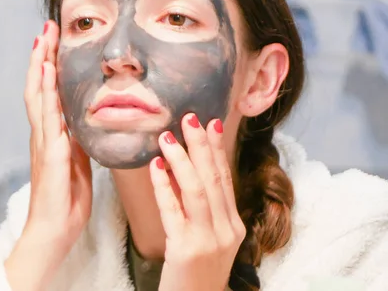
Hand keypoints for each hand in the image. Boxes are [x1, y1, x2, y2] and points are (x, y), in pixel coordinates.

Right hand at [5, 21, 92, 290]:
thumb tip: (82, 121)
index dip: (49, 66)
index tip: (54, 40)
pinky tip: (50, 78)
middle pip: (39, 88)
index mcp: (52, 136)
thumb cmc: (65, 201)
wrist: (53, 233)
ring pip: (39, 98)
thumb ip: (76, 141)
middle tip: (46, 27)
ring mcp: (44, 145)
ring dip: (41, 68)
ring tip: (43, 41)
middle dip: (42, 57)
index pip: (48, 93)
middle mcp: (44, 135)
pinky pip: (49, 122)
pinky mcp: (51, 158)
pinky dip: (48, 97)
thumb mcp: (77, 163)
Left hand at [150, 114, 245, 290]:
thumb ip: (201, 207)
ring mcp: (208, 240)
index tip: (211, 123)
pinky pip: (173, 209)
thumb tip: (182, 167)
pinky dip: (163, 185)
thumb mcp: (207, 237)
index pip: (225, 179)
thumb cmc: (195, 271)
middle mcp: (226, 230)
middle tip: (189, 118)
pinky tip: (155, 167)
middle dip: (201, 145)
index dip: (217, 150)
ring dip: (182, 159)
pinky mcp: (186, 249)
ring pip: (197, 190)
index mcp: (234, 225)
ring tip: (167, 137)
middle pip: (214, 178)